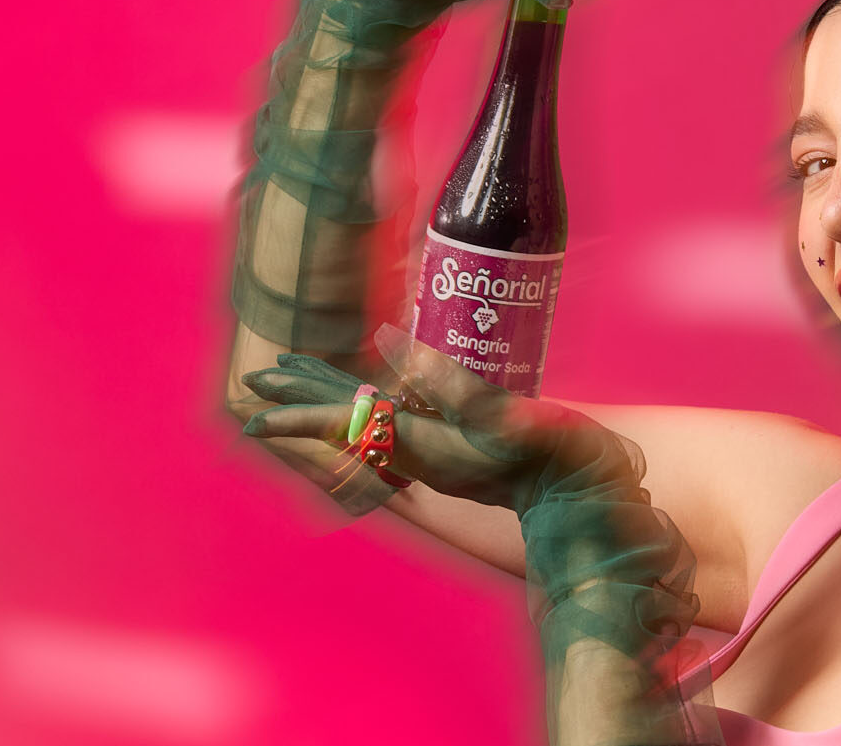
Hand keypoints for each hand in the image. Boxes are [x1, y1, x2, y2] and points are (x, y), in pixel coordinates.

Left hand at [241, 325, 641, 515]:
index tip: (256, 405)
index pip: (346, 422)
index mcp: (424, 442)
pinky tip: (369, 395)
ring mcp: (436, 453)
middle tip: (260, 377)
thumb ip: (446, 379)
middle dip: (305, 396)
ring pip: (369, 420)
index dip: (300, 411)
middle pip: (349, 419)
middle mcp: (421, 451)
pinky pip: (394, 425)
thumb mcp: (503, 414)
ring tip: (300, 377)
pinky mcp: (454, 450)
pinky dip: (369, 405)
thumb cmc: (554, 460)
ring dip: (333, 397)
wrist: (584, 503)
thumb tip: (386, 338)